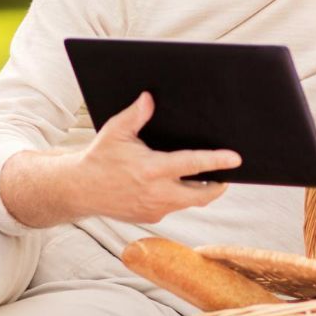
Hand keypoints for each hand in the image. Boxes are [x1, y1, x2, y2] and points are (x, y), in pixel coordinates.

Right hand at [1, 92, 241, 227]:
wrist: (80, 189)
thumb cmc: (99, 157)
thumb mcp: (116, 131)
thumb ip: (136, 114)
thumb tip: (150, 97)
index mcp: (152, 169)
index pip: (193, 165)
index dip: (217, 162)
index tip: (236, 159)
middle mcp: (156, 193)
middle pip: (201, 195)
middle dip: (217, 185)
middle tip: (226, 174)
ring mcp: (154, 209)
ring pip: (188, 202)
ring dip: (199, 192)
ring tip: (207, 178)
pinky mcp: (150, 218)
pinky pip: (173, 207)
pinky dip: (180, 197)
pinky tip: (180, 186)